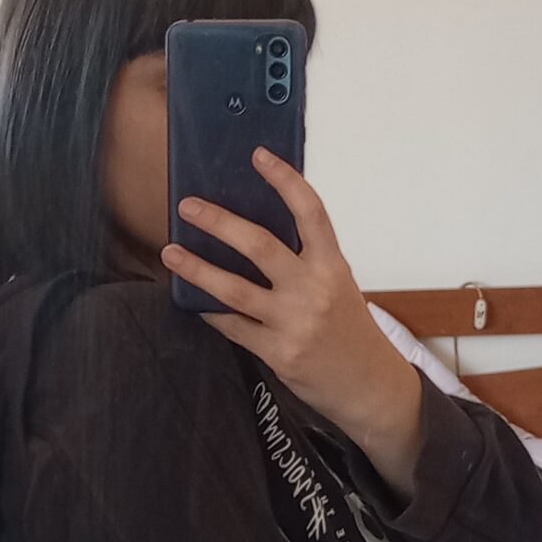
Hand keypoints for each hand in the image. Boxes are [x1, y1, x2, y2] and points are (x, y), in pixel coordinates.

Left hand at [162, 151, 426, 492]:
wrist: (370, 385)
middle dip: (219, 222)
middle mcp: (314, 289)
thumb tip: (252, 233)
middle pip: (260, 245)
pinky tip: (192, 300)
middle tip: (189, 207)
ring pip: (235, 289)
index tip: (259, 156)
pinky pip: (233, 326)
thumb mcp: (339, 285)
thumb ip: (305, 260)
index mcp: (333, 265)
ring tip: (171, 253)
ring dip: (198, 269)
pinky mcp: (278, 353)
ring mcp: (294, 323)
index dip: (284, 180)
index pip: (310, 211)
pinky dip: (210, 311)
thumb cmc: (349, 330)